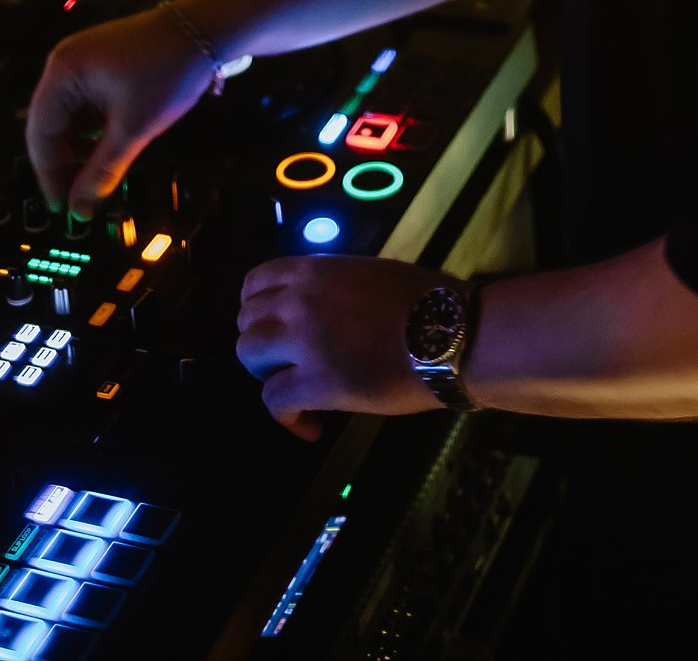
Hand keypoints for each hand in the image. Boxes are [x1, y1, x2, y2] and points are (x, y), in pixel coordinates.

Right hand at [25, 8, 216, 212]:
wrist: (206, 29)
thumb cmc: (167, 73)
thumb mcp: (133, 128)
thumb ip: (102, 171)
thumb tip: (79, 211)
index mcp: (63, 72)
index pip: (40, 132)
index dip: (48, 173)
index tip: (59, 207)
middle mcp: (65, 63)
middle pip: (50, 124)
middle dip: (62, 162)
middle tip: (76, 198)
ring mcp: (82, 62)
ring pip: (69, 117)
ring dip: (78, 149)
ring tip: (92, 179)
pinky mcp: (100, 66)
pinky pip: (85, 105)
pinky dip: (92, 131)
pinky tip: (105, 151)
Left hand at [236, 254, 445, 441]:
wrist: (451, 334)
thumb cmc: (426, 303)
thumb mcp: (370, 274)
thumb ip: (334, 287)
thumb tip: (323, 307)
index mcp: (315, 270)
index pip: (254, 282)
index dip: (257, 309)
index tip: (273, 327)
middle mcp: (301, 299)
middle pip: (246, 322)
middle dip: (263, 347)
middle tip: (289, 364)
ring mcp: (306, 340)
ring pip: (250, 357)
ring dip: (269, 377)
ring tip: (296, 390)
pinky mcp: (319, 382)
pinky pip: (275, 402)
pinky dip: (288, 420)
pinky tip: (311, 427)